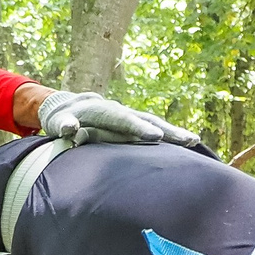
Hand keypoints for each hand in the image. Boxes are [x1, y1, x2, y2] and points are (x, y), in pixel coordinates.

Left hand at [34, 87, 204, 149]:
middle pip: (148, 121)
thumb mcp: (59, 122)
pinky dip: (170, 137)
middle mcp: (123, 112)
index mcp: (106, 111)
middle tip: (188, 140)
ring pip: (156, 125)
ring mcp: (131, 118)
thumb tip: (70, 128)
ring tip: (195, 142)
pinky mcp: (135, 126)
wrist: (72, 107)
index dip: (140, 129)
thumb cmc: (64, 119)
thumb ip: (63, 125)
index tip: (156, 137)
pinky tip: (187, 147)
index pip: (125, 121)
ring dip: (175, 133)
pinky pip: (155, 130)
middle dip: (168, 130)